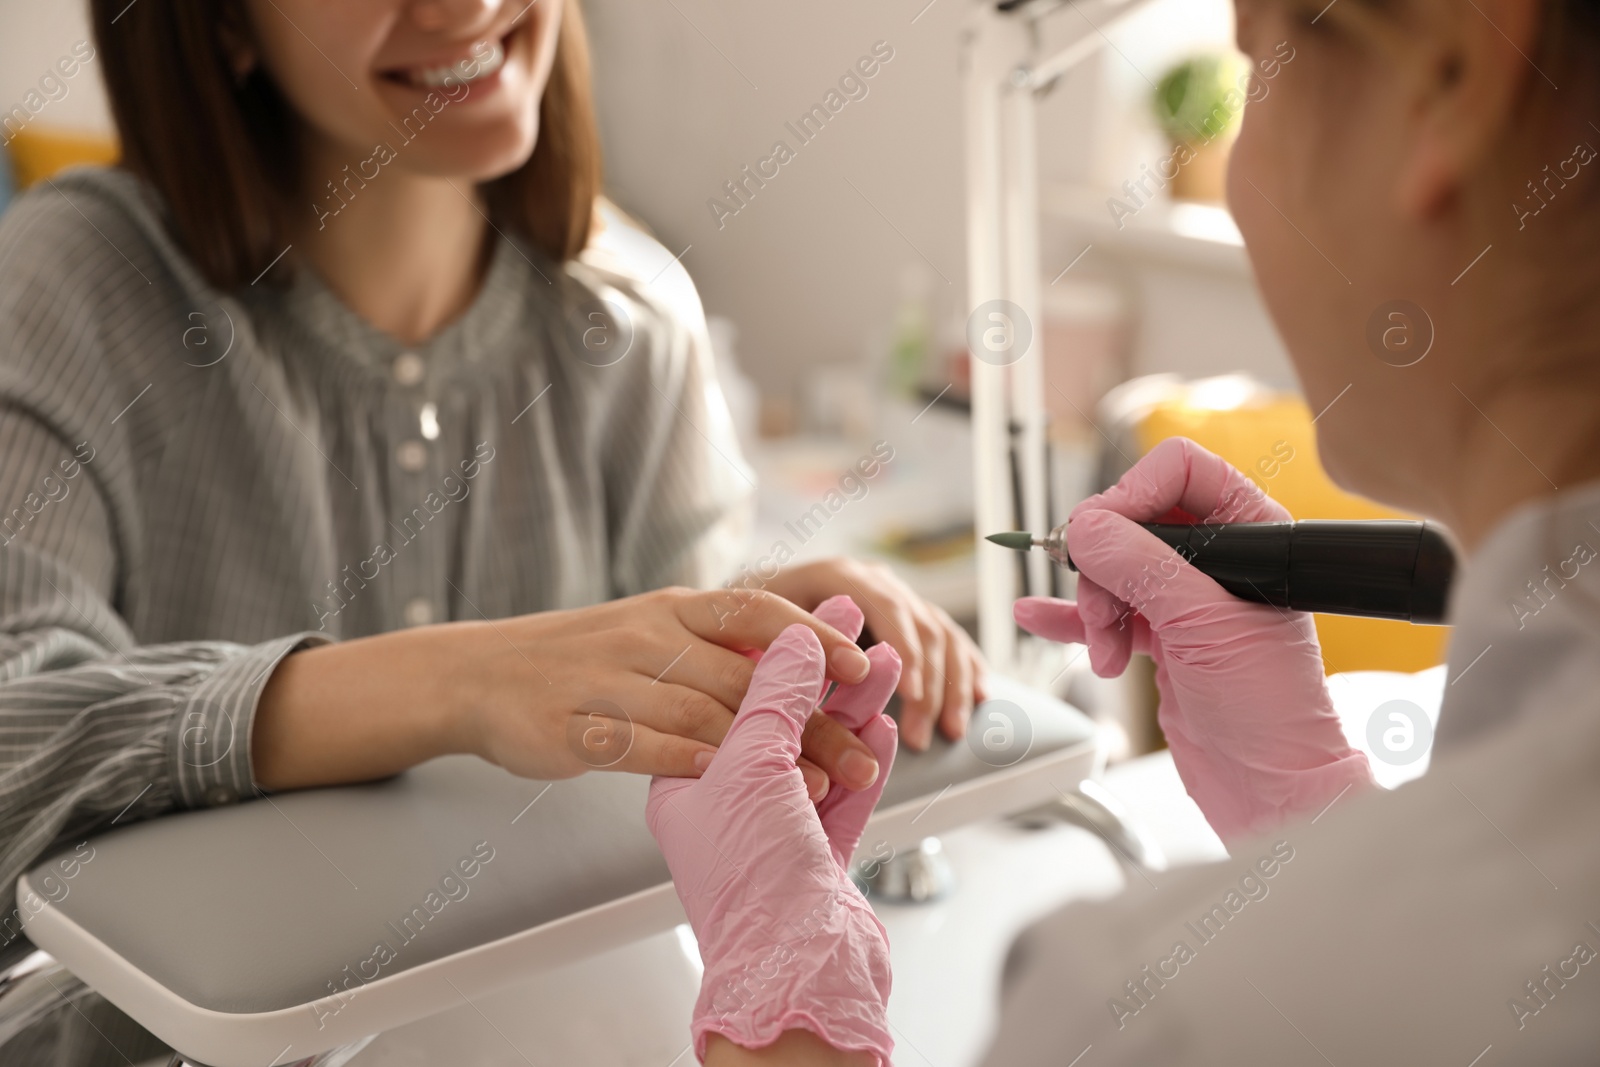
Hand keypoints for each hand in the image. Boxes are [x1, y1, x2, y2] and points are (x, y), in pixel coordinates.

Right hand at [456, 586, 883, 797]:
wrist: (478, 674)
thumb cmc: (578, 660)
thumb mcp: (648, 632)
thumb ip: (712, 646)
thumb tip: (793, 657)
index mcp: (671, 609)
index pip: (756, 610)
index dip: (813, 636)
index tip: (864, 665)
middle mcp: (645, 636)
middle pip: (744, 676)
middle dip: (810, 718)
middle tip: (862, 756)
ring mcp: (608, 680)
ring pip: (702, 711)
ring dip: (764, 751)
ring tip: (814, 785)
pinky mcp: (575, 726)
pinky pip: (643, 746)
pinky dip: (689, 762)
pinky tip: (727, 781)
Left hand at [647, 596, 899, 1064]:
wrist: (795, 971)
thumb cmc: (752, 880)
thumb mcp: (752, 765)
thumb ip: (774, 695)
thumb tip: (793, 640)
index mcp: (688, 780)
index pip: (726, 695)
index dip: (768, 648)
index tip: (803, 611)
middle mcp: (729, 805)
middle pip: (780, 718)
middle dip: (822, 671)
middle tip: (853, 621)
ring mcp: (776, 833)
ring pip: (821, 753)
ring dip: (854, 707)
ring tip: (885, 662)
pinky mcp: (819, 860)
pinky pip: (846, 797)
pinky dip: (867, 761)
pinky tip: (883, 728)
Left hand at [762, 557, 985, 749]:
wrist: (742, 612)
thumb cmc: (739, 629)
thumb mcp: (749, 632)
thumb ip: (779, 653)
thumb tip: (810, 676)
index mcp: (834, 575)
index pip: (881, 605)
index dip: (900, 649)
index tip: (908, 695)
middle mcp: (871, 580)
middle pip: (916, 623)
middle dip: (927, 681)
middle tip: (924, 733)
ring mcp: (895, 597)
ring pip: (939, 634)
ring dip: (951, 684)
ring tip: (951, 732)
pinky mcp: (909, 619)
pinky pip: (950, 641)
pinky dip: (967, 669)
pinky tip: (981, 697)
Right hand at [1013, 437, 1371, 843]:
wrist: (1273, 791)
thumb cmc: (1273, 711)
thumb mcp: (1202, 625)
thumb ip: (1141, 568)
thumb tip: (1087, 527)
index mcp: (1253, 533)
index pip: (1179, 470)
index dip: (1133, 494)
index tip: (1103, 533)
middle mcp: (1221, 560)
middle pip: (1131, 522)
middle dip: (1103, 567)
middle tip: (1103, 609)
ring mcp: (1188, 601)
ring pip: (1113, 570)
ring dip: (1094, 609)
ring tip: (1105, 652)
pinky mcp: (1164, 640)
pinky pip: (1105, 614)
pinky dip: (1071, 618)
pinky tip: (1039, 617)